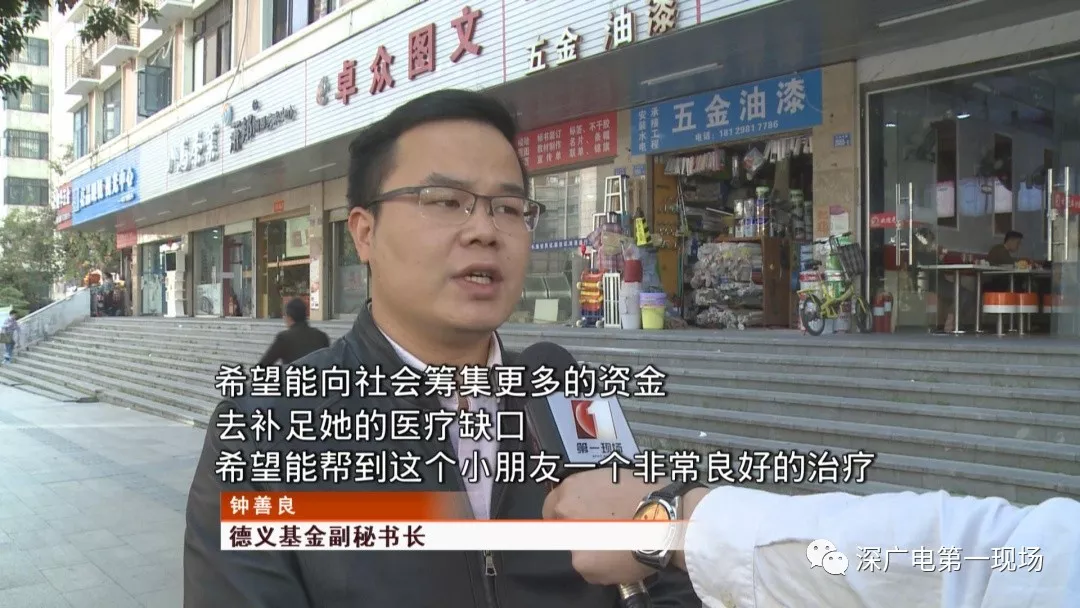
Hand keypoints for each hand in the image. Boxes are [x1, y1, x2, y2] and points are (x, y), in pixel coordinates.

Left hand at [542, 469, 662, 585]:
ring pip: (578, 551)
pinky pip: (591, 570)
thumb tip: (590, 505)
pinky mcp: (584, 564)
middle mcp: (566, 512)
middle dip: (579, 533)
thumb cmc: (648, 492)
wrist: (668, 516)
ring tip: (620, 547)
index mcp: (572, 489)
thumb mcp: (614, 479)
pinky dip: (604, 569)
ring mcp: (573, 539)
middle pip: (562, 529)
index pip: (551, 506)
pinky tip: (623, 559)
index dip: (563, 516)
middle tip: (604, 536)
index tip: (576, 523)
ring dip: (593, 551)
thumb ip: (593, 494)